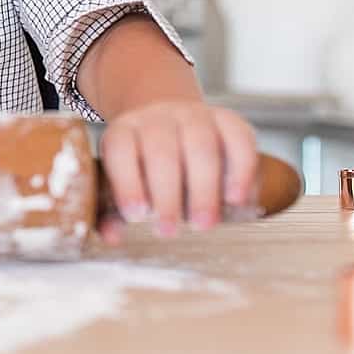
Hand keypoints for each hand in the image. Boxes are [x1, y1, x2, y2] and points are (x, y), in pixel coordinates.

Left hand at [98, 99, 260, 234]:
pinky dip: (242, 170)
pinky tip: (236, 199)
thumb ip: (114, 212)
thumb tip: (111, 237)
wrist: (173, 126)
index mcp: (125, 132)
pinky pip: (240, 138)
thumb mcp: (124, 185)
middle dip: (167, 194)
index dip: (127, 182)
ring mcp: (195, 115)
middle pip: (162, 150)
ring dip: (204, 188)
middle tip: (169, 231)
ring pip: (201, 144)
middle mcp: (159, 119)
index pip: (121, 150)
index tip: (137, 216)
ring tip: (203, 224)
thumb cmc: (145, 169)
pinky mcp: (228, 120)